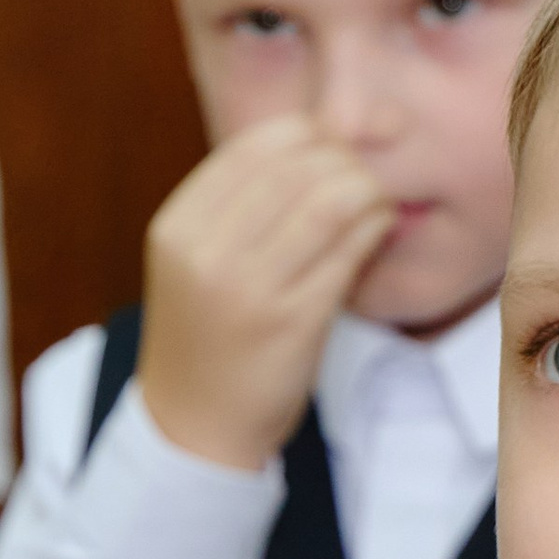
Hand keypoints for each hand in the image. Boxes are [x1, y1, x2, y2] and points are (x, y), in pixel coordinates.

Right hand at [136, 117, 394, 470]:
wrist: (195, 424)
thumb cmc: (210, 334)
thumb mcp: (199, 259)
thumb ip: (242, 205)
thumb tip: (320, 137)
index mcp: (179, 225)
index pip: (257, 145)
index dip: (312, 134)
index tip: (341, 145)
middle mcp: (206, 250)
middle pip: (298, 167)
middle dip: (347, 162)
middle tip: (369, 178)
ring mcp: (247, 288)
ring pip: (330, 203)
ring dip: (368, 193)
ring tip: (378, 204)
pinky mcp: (291, 322)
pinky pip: (348, 254)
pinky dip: (373, 231)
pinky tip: (379, 231)